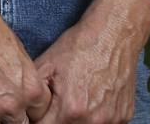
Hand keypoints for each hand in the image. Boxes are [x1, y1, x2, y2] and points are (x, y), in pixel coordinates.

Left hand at [34, 0, 149, 123]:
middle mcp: (93, 120)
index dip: (40, 119)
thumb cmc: (80, 46)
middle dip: (58, 120)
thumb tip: (25, 110)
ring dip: (77, 120)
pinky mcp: (124, 117)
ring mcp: (111, 120)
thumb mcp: (47, 64)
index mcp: (70, 108)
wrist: (114, 34)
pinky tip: (94, 99)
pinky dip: (96, 117)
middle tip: (60, 101)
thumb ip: (33, 94)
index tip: (41, 111)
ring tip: (77, 98)